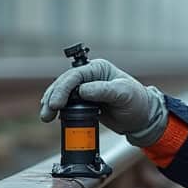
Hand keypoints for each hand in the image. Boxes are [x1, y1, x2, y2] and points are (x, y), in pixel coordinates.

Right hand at [39, 58, 167, 146]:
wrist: (142, 118)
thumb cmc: (137, 102)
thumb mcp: (124, 94)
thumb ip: (104, 91)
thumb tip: (82, 90)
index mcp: (98, 69)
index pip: (75, 75)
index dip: (63, 88)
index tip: (56, 103)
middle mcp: (89, 77)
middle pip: (64, 83)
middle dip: (53, 97)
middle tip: (47, 112)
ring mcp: (85, 89)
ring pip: (62, 93)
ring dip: (51, 104)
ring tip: (45, 117)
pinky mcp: (83, 103)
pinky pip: (66, 104)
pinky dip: (57, 109)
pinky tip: (52, 117)